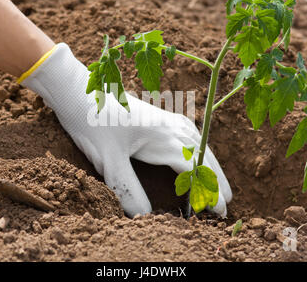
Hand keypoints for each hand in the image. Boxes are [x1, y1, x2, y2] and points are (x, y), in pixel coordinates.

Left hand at [21, 43, 231, 216]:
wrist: (80, 91)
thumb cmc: (93, 123)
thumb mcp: (109, 161)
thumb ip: (128, 189)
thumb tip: (143, 215)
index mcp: (164, 139)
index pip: (196, 171)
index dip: (209, 193)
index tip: (218, 212)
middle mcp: (172, 128)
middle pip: (204, 157)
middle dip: (217, 181)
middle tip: (227, 203)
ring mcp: (168, 119)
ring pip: (200, 145)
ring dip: (211, 166)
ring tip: (220, 184)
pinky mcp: (160, 116)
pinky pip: (191, 136)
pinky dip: (201, 151)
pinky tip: (198, 154)